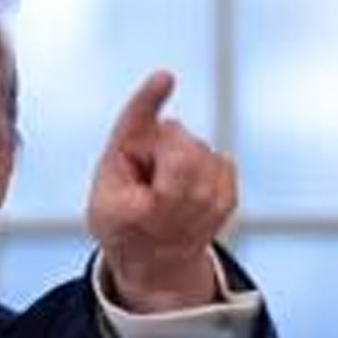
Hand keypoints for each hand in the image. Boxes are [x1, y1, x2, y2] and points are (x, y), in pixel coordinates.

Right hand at [87, 70, 235, 312]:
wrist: (151, 261)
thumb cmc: (121, 210)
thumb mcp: (108, 170)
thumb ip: (133, 120)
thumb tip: (166, 75)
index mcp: (141, 211)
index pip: (162, 152)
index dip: (159, 114)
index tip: (164, 77)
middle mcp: (182, 213)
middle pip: (181, 142)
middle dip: (161, 144)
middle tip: (144, 175)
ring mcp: (210, 208)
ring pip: (198, 147)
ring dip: (178, 155)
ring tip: (161, 185)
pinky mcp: (228, 201)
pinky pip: (214, 156)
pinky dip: (198, 164)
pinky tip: (182, 187)